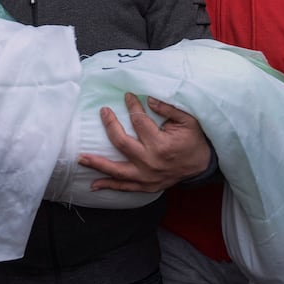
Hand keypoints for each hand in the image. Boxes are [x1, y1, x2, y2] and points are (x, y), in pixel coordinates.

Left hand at [76, 94, 211, 193]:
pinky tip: (94, 184)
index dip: (132, 106)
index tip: (127, 96)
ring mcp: (146, 177)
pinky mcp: (145, 186)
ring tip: (81, 157)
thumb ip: (169, 108)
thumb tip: (149, 99)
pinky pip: (124, 188)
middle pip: (121, 143)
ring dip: (97, 163)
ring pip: (117, 171)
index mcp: (162, 144)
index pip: (139, 121)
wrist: (201, 165)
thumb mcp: (188, 120)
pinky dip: (108, 186)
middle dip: (110, 125)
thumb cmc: (194, 140)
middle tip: (103, 112)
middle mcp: (151, 162)